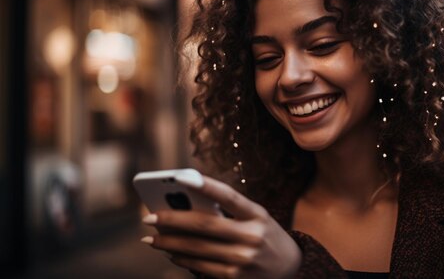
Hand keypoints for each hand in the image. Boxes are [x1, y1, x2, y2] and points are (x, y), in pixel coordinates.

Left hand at [141, 175, 300, 278]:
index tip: (181, 177)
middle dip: (172, 220)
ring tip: (152, 238)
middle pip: (205, 225)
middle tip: (149, 216)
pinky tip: (171, 254)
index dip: (205, 185)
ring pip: (197, 249)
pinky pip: (201, 267)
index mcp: (257, 214)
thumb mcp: (256, 219)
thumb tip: (185, 208)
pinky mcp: (236, 277)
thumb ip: (229, 212)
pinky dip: (182, 260)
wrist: (291, 269)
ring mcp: (244, 259)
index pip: (228, 196)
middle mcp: (252, 236)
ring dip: (170, 243)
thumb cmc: (265, 236)